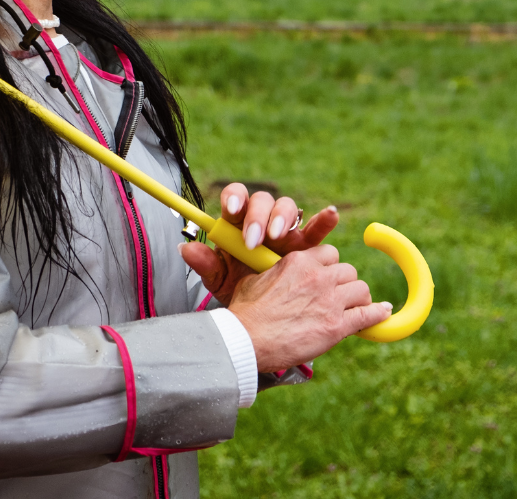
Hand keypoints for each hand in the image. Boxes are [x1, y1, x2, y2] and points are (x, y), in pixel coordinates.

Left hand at [179, 184, 338, 306]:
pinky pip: (317, 227)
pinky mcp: (307, 243)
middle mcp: (262, 220)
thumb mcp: (221, 282)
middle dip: (258, 215)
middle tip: (254, 238)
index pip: (235, 199)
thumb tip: (185, 248)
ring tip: (280, 235)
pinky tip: (330, 215)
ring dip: (283, 217)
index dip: (235, 199)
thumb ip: (206, 265)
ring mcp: (286, 229)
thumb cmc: (239, 291)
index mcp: (238, 224)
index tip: (233, 210)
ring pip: (287, 208)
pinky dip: (324, 219)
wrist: (262, 316)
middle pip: (262, 201)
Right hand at [226, 245, 392, 370]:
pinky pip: (368, 315)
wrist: (245, 341)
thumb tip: (277, 275)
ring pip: (361, 289)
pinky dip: (378, 314)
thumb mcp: (257, 280)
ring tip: (355, 308)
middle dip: (345, 284)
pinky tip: (384, 312)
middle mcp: (318, 276)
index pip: (330, 254)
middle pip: (348, 271)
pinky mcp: (337, 326)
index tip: (326, 279)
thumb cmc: (246, 313)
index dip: (330, 267)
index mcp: (300, 261)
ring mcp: (329, 301)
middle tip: (338, 298)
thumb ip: (276, 272)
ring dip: (358, 299)